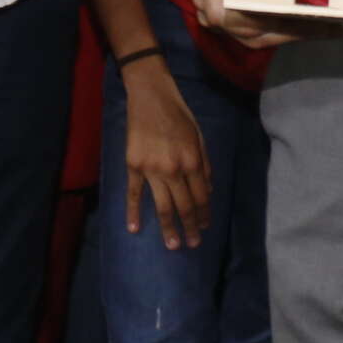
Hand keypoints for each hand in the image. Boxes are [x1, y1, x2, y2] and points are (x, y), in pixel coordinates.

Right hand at [120, 56, 212, 250]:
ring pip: (162, 205)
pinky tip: (133, 228)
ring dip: (169, 227)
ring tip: (173, 245)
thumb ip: (205, 165)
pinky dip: (133, 212)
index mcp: (193, 161)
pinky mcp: (133, 166)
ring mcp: (151, 170)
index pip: (201, 196)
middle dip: (190, 227)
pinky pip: (134, 193)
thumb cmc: (179, 114)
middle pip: (184, 205)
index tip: (205, 228)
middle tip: (193, 245)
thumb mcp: (199, 137)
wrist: (150, 96)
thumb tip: (208, 191)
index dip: (204, 214)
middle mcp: (174, 169)